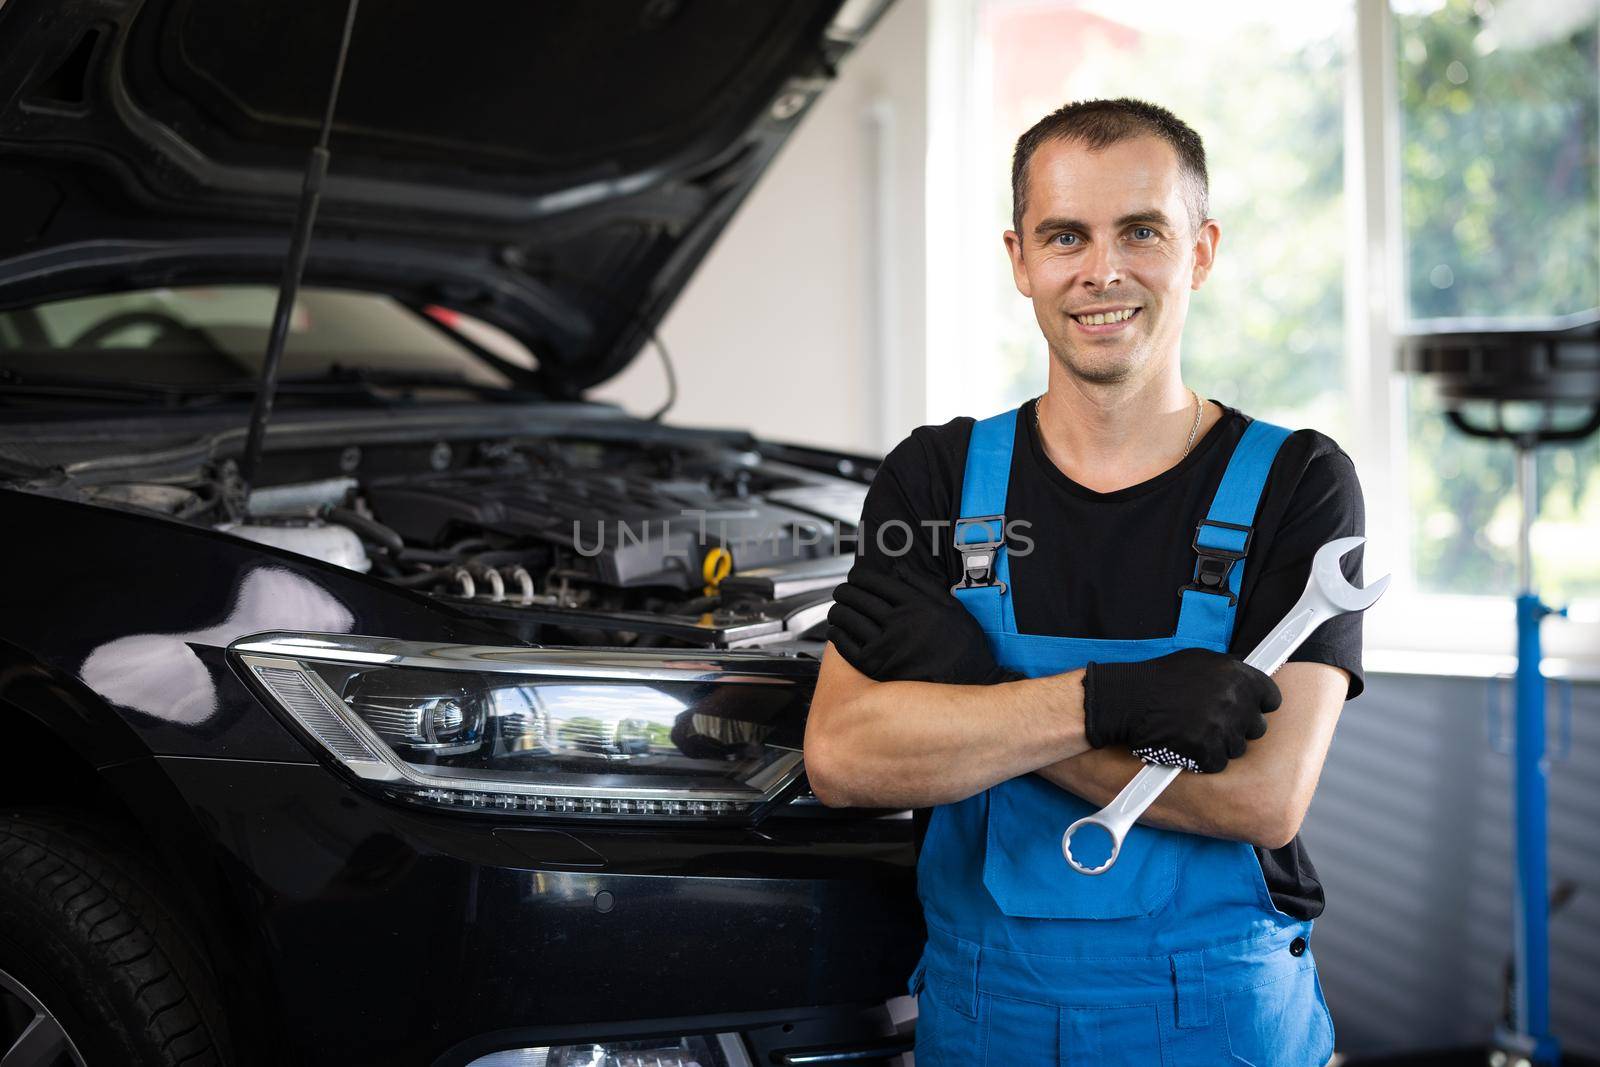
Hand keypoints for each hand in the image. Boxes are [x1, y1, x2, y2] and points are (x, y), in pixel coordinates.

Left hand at [827, 561, 1023, 684]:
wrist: (969, 683)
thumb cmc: (962, 646)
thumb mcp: (952, 608)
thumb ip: (924, 585)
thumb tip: (898, 568)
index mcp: (916, 604)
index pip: (876, 582)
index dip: (859, 576)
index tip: (854, 576)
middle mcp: (899, 622)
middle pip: (858, 598)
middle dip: (845, 591)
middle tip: (842, 591)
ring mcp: (886, 645)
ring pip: (849, 619)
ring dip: (838, 610)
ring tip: (837, 609)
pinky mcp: (877, 668)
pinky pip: (846, 646)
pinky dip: (836, 634)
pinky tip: (837, 630)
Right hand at [1082, 648, 1279, 772]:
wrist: (1128, 699)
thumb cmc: (1161, 679)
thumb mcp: (1200, 661)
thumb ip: (1229, 673)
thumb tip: (1249, 685)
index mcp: (1238, 676)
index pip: (1271, 699)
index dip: (1258, 706)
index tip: (1248, 709)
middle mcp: (1235, 701)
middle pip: (1257, 728)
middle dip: (1239, 727)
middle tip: (1215, 722)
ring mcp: (1221, 727)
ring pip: (1237, 748)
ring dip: (1221, 744)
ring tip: (1196, 731)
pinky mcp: (1206, 750)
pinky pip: (1217, 763)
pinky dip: (1204, 759)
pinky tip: (1187, 744)